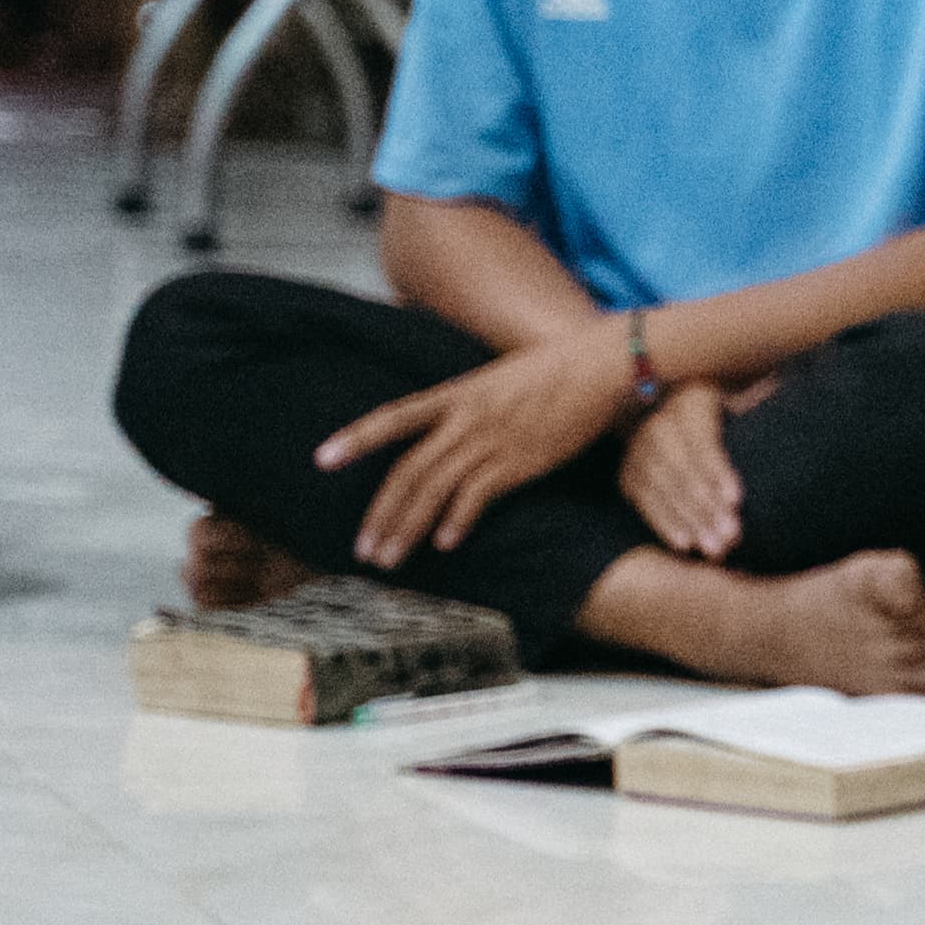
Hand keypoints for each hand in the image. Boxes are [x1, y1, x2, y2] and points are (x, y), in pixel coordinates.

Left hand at [319, 320, 631, 567]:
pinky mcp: (521, 460)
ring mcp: (492, 439)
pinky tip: (446, 543)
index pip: (393, 418)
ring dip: (407, 528)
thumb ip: (470, 404)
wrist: (601, 365)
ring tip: (389, 559)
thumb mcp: (500, 379)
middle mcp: (466, 418)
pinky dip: (458, 520)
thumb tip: (448, 429)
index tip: (322, 459)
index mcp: (456, 394)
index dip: (356, 438)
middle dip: (380, 514)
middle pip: (408, 471)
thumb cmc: (558, 370)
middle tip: (362, 550)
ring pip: (434, 488)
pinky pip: (478, 495)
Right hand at [620, 380, 742, 559]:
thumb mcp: (744, 407)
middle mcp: (658, 423)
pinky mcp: (628, 473)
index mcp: (691, 401)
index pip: (703, 442)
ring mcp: (638, 449)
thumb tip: (775, 402)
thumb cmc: (733, 417)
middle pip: (682, 470)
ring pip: (663, 489)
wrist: (685, 419)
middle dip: (706, 506)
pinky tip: (684, 544)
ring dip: (689, 521)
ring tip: (715, 548)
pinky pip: (645, 502)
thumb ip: (757, 411)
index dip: (718, 471)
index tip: (737, 500)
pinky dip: (664, 523)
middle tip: (732, 535)